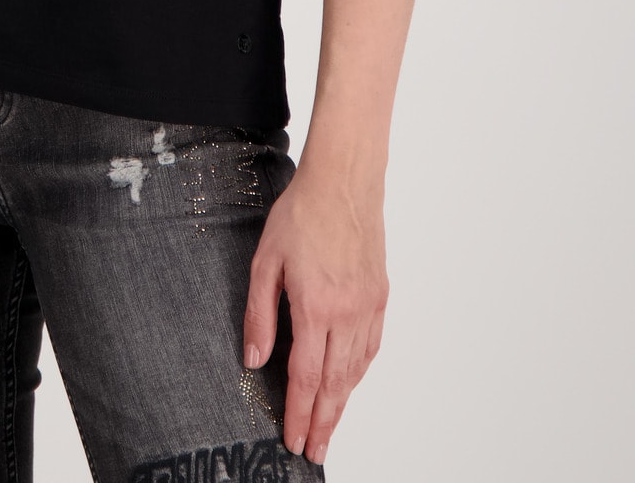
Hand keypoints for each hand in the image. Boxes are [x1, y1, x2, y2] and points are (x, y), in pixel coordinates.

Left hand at [242, 164, 388, 467]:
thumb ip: (260, 314)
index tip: (294, 440)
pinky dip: (359, 373)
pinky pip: (370, 348)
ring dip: (342, 404)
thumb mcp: (265, 261)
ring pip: (356, 371)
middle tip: (314, 452)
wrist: (343, 182)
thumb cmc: (301, 214)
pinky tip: (348, 383)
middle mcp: (347, 314)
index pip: (306, 377)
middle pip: (335, 385)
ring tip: (329, 426)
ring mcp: (368, 307)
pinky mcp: (380, 297)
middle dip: (323, 423)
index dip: (299, 414)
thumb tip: (255, 359)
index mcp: (316, 307)